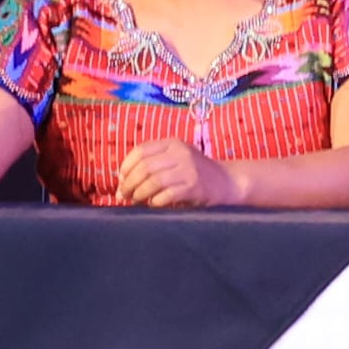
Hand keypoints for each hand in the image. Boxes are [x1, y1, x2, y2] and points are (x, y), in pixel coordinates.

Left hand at [116, 138, 239, 206]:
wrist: (228, 182)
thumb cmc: (194, 173)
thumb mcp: (175, 159)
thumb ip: (152, 164)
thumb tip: (121, 179)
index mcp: (172, 143)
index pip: (140, 151)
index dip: (125, 167)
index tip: (120, 180)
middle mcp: (180, 153)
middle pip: (144, 167)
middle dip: (129, 183)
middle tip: (123, 195)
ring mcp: (189, 170)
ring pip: (153, 181)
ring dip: (139, 193)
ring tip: (135, 200)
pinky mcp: (195, 187)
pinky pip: (166, 195)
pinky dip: (155, 201)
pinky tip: (153, 204)